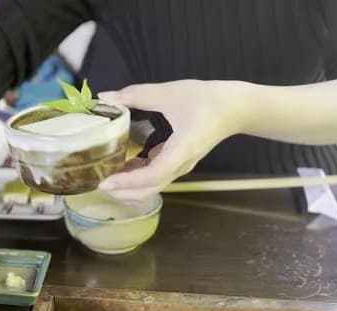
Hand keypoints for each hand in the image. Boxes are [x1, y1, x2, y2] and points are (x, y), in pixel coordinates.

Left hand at [97, 80, 248, 199]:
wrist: (237, 107)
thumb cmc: (207, 99)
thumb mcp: (170, 92)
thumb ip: (136, 95)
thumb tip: (106, 97)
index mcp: (182, 150)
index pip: (153, 175)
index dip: (129, 182)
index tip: (106, 182)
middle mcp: (181, 164)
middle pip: (151, 189)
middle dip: (124, 192)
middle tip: (99, 184)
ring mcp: (181, 165)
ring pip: (154, 185)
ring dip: (130, 185)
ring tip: (107, 175)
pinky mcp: (180, 161)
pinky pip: (157, 175)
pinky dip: (139, 175)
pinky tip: (125, 164)